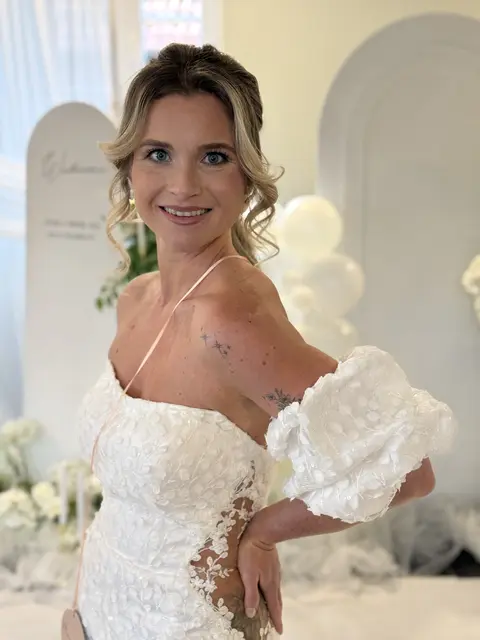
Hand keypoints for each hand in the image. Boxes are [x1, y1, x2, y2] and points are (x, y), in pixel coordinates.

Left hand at [238, 518, 282, 634]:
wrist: (262, 531)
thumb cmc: (251, 553)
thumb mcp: (247, 575)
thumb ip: (250, 594)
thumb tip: (251, 613)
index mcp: (269, 585)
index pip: (273, 606)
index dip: (276, 619)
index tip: (279, 630)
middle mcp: (274, 580)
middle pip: (277, 600)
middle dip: (277, 612)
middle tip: (277, 622)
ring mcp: (275, 571)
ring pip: (277, 590)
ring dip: (276, 602)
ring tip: (274, 608)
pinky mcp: (273, 564)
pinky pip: (275, 582)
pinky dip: (274, 591)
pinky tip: (271, 587)